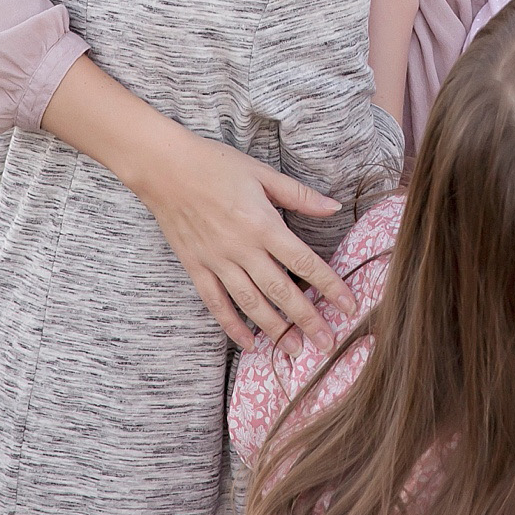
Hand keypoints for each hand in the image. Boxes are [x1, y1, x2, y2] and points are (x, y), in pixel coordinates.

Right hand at [136, 128, 357, 353]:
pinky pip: (215, 303)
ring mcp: (217, 261)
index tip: (350, 306)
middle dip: (308, 319)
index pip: (304, 263)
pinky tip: (247, 342)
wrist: (165, 167)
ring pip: (251, 303)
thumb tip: (333, 207)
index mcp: (263, 224)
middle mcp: (242, 248)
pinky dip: (232, 326)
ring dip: (275, 330)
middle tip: (328, 343)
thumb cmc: (215, 164)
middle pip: (281, 291)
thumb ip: (298, 195)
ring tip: (295, 349)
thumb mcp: (262, 173)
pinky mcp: (195, 267)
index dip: (330, 286)